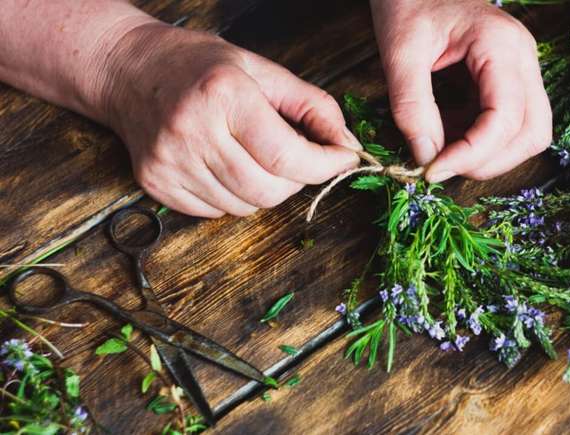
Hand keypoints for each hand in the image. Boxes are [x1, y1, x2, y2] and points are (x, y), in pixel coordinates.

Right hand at [101, 23, 360, 217]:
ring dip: (264, 190)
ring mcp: (169, 162)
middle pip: (268, 190)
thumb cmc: (200, 66)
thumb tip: (347, 144)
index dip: (324, 165)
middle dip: (296, 180)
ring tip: (252, 155)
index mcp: (224, 96)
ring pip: (245, 207)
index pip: (286, 155)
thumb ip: (312, 105)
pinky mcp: (155, 184)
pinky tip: (224, 165)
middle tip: (296, 158)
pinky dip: (233, 197)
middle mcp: (192, 132)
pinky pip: (216, 212)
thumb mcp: (262, 70)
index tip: (343, 159)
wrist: (128, 71)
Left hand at [370, 0, 551, 181]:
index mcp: (501, 44)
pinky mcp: (509, 83)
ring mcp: (521, 71)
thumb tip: (426, 157)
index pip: (506, 118)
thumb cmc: (408, 3)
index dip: (473, 154)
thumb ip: (411, 107)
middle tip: (442, 168)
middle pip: (532, 133)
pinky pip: (508, 126)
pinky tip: (447, 134)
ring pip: (528, 134)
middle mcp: (523, 59)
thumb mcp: (399, 52)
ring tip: (443, 149)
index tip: (433, 171)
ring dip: (488, 156)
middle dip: (488, 162)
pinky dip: (480, 143)